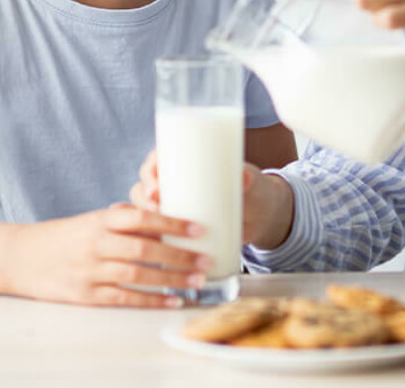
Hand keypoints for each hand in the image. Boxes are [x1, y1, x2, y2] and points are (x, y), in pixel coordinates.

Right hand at [0, 204, 209, 307]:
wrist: (18, 257)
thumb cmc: (61, 237)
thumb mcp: (90, 221)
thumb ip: (121, 220)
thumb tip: (159, 215)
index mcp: (100, 220)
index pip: (142, 218)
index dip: (172, 223)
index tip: (199, 228)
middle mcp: (96, 244)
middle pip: (146, 248)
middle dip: (180, 255)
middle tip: (206, 258)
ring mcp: (90, 270)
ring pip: (139, 274)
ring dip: (172, 278)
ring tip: (197, 280)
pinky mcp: (86, 294)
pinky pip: (124, 298)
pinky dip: (151, 300)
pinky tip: (172, 300)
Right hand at [130, 149, 295, 250]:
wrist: (262, 217)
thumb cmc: (253, 190)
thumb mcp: (250, 182)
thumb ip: (248, 178)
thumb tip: (244, 177)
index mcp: (187, 161)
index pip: (158, 159)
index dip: (150, 168)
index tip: (156, 180)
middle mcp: (175, 182)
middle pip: (146, 184)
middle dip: (144, 195)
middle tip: (155, 204)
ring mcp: (175, 205)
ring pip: (146, 208)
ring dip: (143, 216)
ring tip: (155, 226)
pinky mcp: (178, 228)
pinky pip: (156, 230)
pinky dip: (150, 237)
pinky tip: (149, 246)